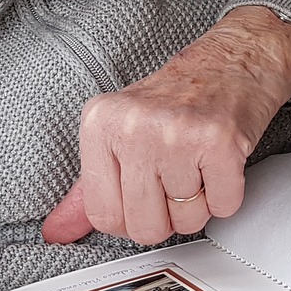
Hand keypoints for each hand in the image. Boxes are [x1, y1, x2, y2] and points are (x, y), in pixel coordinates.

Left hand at [40, 6, 290, 245]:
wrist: (233, 58)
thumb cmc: (178, 95)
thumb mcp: (119, 131)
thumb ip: (88, 185)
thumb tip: (56, 231)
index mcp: (100, 122)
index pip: (103, 216)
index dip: (129, 218)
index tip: (143, 193)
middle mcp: (134, 125)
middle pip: (145, 226)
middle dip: (167, 216)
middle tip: (175, 177)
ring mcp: (177, 133)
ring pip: (188, 220)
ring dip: (200, 202)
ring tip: (198, 163)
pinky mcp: (220, 141)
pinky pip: (223, 206)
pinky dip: (226, 194)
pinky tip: (219, 161)